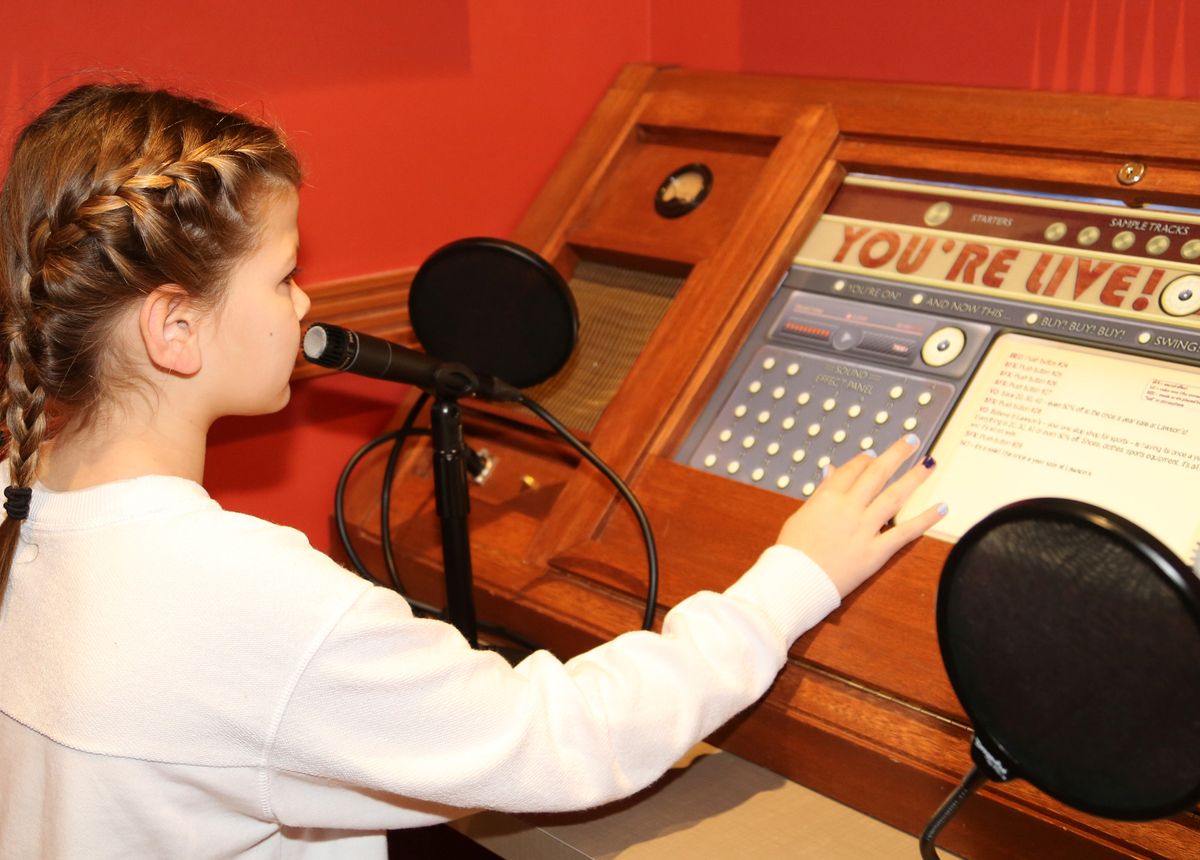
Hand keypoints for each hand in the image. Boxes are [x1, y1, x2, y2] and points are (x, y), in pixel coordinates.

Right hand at [775, 435, 946, 597]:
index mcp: (827, 498)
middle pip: (876, 474)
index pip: (851, 470)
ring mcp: (864, 529)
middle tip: (912, 441)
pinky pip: (904, 533)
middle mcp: (848, 508)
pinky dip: (925, 519)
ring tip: (930, 464)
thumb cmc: (792, 550)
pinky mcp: (875, 551)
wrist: (795, 581)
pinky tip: (942, 507)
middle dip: (896, 454)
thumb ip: (821, 493)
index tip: (875, 454)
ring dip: (914, 478)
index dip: (865, 460)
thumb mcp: (801, 514)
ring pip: (894, 496)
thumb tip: (831, 471)